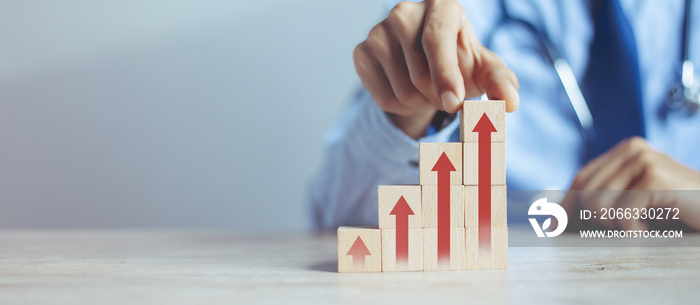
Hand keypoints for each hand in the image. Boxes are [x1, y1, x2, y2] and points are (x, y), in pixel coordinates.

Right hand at [353, 0, 518, 138]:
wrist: (426, 66)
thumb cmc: (460, 62)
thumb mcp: (486, 70)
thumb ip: (502, 83)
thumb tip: (510, 103)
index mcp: (441, 5)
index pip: (436, 39)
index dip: (445, 75)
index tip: (454, 103)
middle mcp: (404, 12)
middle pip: (420, 75)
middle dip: (439, 97)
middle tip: (447, 94)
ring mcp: (377, 31)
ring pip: (402, 91)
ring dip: (421, 104)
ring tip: (427, 91)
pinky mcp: (361, 52)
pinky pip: (383, 98)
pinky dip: (401, 107)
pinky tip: (407, 92)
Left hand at [562, 137, 699, 230]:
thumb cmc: (680, 208)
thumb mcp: (639, 198)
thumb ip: (608, 196)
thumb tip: (559, 214)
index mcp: (626, 150)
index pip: (582, 178)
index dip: (565, 205)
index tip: (555, 227)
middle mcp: (633, 149)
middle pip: (585, 192)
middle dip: (590, 219)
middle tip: (617, 231)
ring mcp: (643, 161)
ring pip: (597, 204)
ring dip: (616, 226)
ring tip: (640, 226)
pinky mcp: (654, 177)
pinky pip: (621, 213)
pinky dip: (633, 230)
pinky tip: (650, 228)